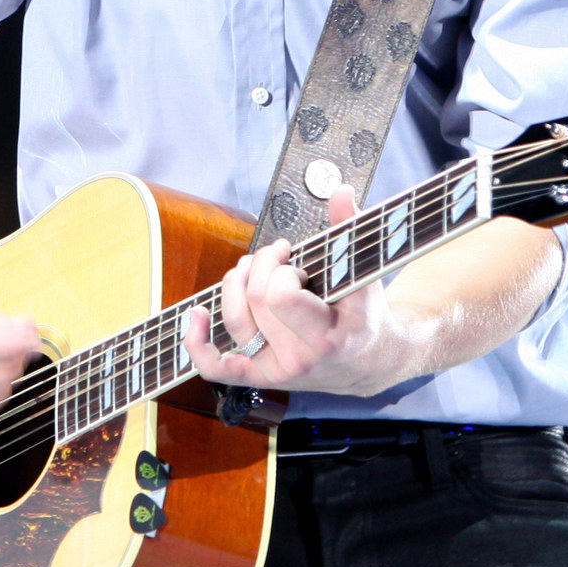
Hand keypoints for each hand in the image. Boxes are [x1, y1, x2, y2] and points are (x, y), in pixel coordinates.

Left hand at [180, 187, 420, 399]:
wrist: (372, 364)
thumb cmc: (366, 315)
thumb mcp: (365, 274)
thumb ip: (349, 229)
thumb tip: (340, 190)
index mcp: (327, 337)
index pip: (280, 297)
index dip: (281, 271)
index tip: (297, 263)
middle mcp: (299, 359)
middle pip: (256, 302)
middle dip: (262, 265)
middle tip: (279, 256)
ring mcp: (277, 370)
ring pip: (235, 321)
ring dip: (234, 283)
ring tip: (252, 269)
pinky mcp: (260, 376)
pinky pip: (217, 367)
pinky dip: (198, 343)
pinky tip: (195, 314)